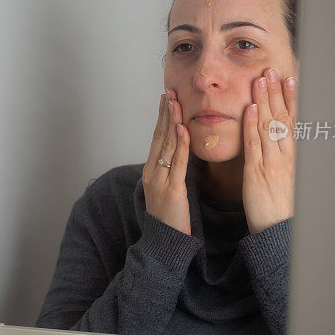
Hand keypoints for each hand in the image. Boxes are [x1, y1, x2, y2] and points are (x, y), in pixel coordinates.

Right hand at [142, 89, 191, 234]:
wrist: (164, 242)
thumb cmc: (170, 218)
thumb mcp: (169, 190)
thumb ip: (173, 171)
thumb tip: (182, 153)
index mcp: (151, 172)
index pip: (157, 139)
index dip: (162, 117)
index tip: (167, 98)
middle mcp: (152, 172)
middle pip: (159, 137)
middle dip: (165, 113)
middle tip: (169, 91)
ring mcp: (160, 181)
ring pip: (166, 145)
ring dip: (171, 121)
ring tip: (175, 101)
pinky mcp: (172, 190)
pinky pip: (177, 163)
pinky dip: (181, 144)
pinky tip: (183, 129)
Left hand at [242, 68, 296, 234]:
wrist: (278, 229)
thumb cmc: (280, 204)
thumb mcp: (286, 176)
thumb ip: (283, 155)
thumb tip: (281, 138)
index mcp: (292, 155)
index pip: (292, 119)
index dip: (290, 98)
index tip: (288, 78)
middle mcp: (285, 155)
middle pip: (281, 117)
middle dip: (276, 92)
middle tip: (272, 70)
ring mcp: (272, 162)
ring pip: (268, 125)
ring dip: (264, 100)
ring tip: (261, 80)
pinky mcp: (257, 172)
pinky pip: (254, 145)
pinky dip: (252, 125)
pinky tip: (249, 108)